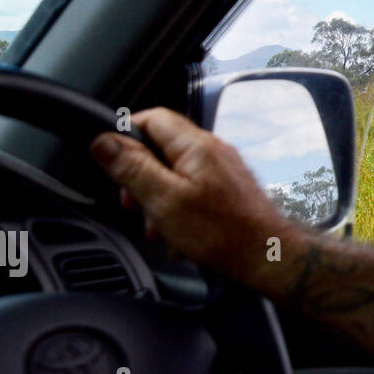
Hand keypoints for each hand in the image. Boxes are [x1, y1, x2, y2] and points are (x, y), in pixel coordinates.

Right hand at [89, 107, 306, 289]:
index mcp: (196, 145)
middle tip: (133, 205)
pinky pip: (191, 192)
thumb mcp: (164, 200)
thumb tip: (104, 141)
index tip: (109, 161)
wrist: (269, 256)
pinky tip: (179, 237)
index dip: (124, 134)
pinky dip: (178, 211)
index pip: (152, 117)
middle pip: (160, 148)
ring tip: (158, 229)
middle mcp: (212, 151)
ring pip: (174, 174)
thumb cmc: (223, 233)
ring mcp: (222, 170)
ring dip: (157, 201)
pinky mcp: (228, 191)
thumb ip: (133, 168)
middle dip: (139, 177)